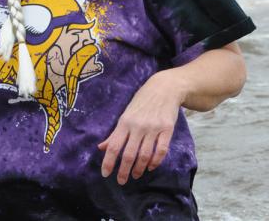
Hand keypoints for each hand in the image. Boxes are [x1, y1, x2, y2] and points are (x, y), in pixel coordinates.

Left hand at [97, 70, 184, 184]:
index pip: (114, 146)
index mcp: (125, 122)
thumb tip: (101, 147)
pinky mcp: (167, 129)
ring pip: (144, 155)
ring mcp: (153, 128)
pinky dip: (155, 162)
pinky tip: (150, 166)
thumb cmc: (142, 102)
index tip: (106, 174)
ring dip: (139, 168)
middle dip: (124, 171)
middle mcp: (138, 126)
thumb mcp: (126, 114)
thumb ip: (115, 133)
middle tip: (121, 181)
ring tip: (136, 175)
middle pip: (129, 154)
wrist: (164, 88)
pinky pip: (161, 150)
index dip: (109, 162)